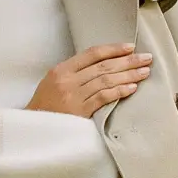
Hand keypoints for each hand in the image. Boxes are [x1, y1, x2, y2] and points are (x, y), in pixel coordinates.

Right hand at [26, 43, 152, 118]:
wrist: (32, 130)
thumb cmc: (44, 107)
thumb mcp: (53, 83)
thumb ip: (74, 74)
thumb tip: (102, 66)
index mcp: (61, 70)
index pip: (92, 53)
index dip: (113, 49)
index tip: (130, 47)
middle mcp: (68, 80)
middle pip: (103, 66)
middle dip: (128, 61)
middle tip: (146, 58)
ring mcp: (73, 96)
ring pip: (106, 80)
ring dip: (128, 75)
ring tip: (144, 72)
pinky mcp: (79, 112)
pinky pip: (103, 98)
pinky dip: (119, 91)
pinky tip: (132, 88)